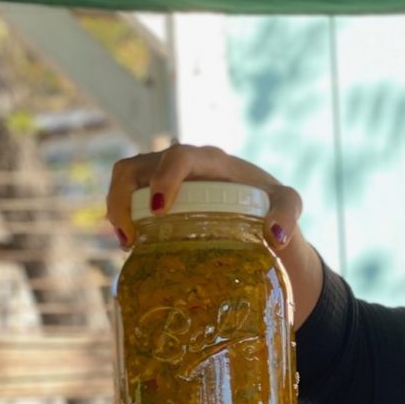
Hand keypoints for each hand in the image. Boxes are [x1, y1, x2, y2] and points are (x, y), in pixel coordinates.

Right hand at [106, 144, 303, 251]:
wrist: (261, 209)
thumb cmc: (272, 201)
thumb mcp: (288, 203)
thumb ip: (288, 213)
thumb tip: (276, 236)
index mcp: (211, 161)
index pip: (179, 157)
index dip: (164, 178)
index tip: (159, 209)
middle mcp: (181, 163)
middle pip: (135, 167)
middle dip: (123, 198)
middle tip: (131, 237)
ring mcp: (163, 176)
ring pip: (124, 179)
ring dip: (116, 207)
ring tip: (128, 244)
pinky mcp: (154, 193)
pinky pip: (126, 196)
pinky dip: (121, 216)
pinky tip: (132, 246)